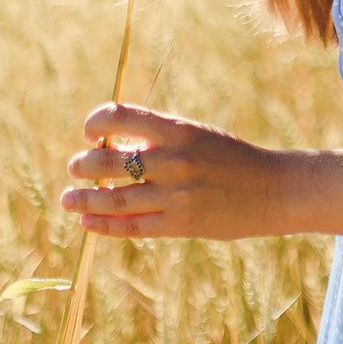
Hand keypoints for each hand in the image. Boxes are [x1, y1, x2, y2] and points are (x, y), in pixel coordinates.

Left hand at [60, 103, 287, 239]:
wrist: (275, 189)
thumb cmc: (230, 159)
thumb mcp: (196, 136)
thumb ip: (156, 140)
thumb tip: (111, 148)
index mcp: (178, 130)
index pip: (120, 116)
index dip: (96, 122)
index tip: (90, 134)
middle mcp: (174, 160)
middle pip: (110, 161)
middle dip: (83, 165)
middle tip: (74, 168)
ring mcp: (177, 195)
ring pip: (116, 198)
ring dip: (85, 200)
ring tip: (68, 199)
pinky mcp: (182, 225)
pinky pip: (134, 227)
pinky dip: (105, 225)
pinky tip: (87, 222)